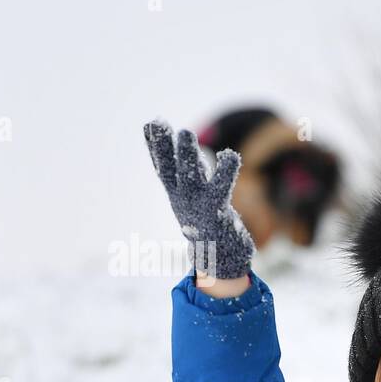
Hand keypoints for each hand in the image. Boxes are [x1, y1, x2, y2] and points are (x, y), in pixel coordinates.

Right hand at [144, 119, 255, 279]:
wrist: (220, 258)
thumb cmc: (207, 222)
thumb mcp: (193, 195)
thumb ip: (188, 171)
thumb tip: (179, 146)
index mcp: (178, 195)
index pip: (163, 168)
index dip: (155, 147)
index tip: (149, 124)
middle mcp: (184, 198)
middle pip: (171, 170)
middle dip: (165, 147)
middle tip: (161, 123)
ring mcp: (198, 204)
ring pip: (189, 177)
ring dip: (185, 155)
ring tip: (185, 132)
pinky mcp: (217, 210)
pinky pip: (221, 188)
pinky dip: (225, 171)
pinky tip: (230, 155)